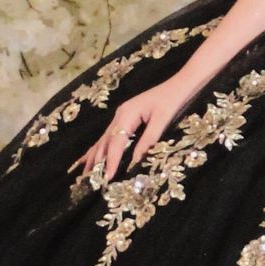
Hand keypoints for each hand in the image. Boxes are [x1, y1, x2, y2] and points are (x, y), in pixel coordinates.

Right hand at [70, 73, 195, 188]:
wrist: (180, 84)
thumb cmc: (173, 100)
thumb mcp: (162, 121)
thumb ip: (148, 141)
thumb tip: (135, 162)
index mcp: (127, 114)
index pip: (116, 142)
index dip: (111, 160)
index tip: (107, 177)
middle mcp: (119, 115)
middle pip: (105, 141)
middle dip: (97, 162)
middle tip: (90, 181)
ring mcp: (120, 116)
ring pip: (103, 139)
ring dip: (94, 157)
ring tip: (84, 174)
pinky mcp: (125, 118)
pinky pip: (109, 136)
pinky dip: (99, 148)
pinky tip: (90, 157)